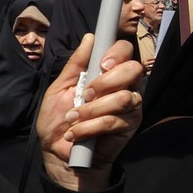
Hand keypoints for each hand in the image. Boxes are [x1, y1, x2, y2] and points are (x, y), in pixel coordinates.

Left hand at [38, 35, 141, 192]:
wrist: (58, 154)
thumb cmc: (57, 121)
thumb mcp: (59, 89)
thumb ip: (75, 65)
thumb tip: (89, 37)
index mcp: (108, 74)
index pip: (125, 52)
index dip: (117, 53)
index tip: (100, 64)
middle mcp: (125, 86)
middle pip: (135, 69)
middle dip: (108, 81)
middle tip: (87, 94)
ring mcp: (130, 106)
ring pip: (125, 97)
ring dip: (93, 109)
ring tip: (73, 118)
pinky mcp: (131, 126)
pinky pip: (116, 121)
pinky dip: (91, 127)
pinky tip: (77, 133)